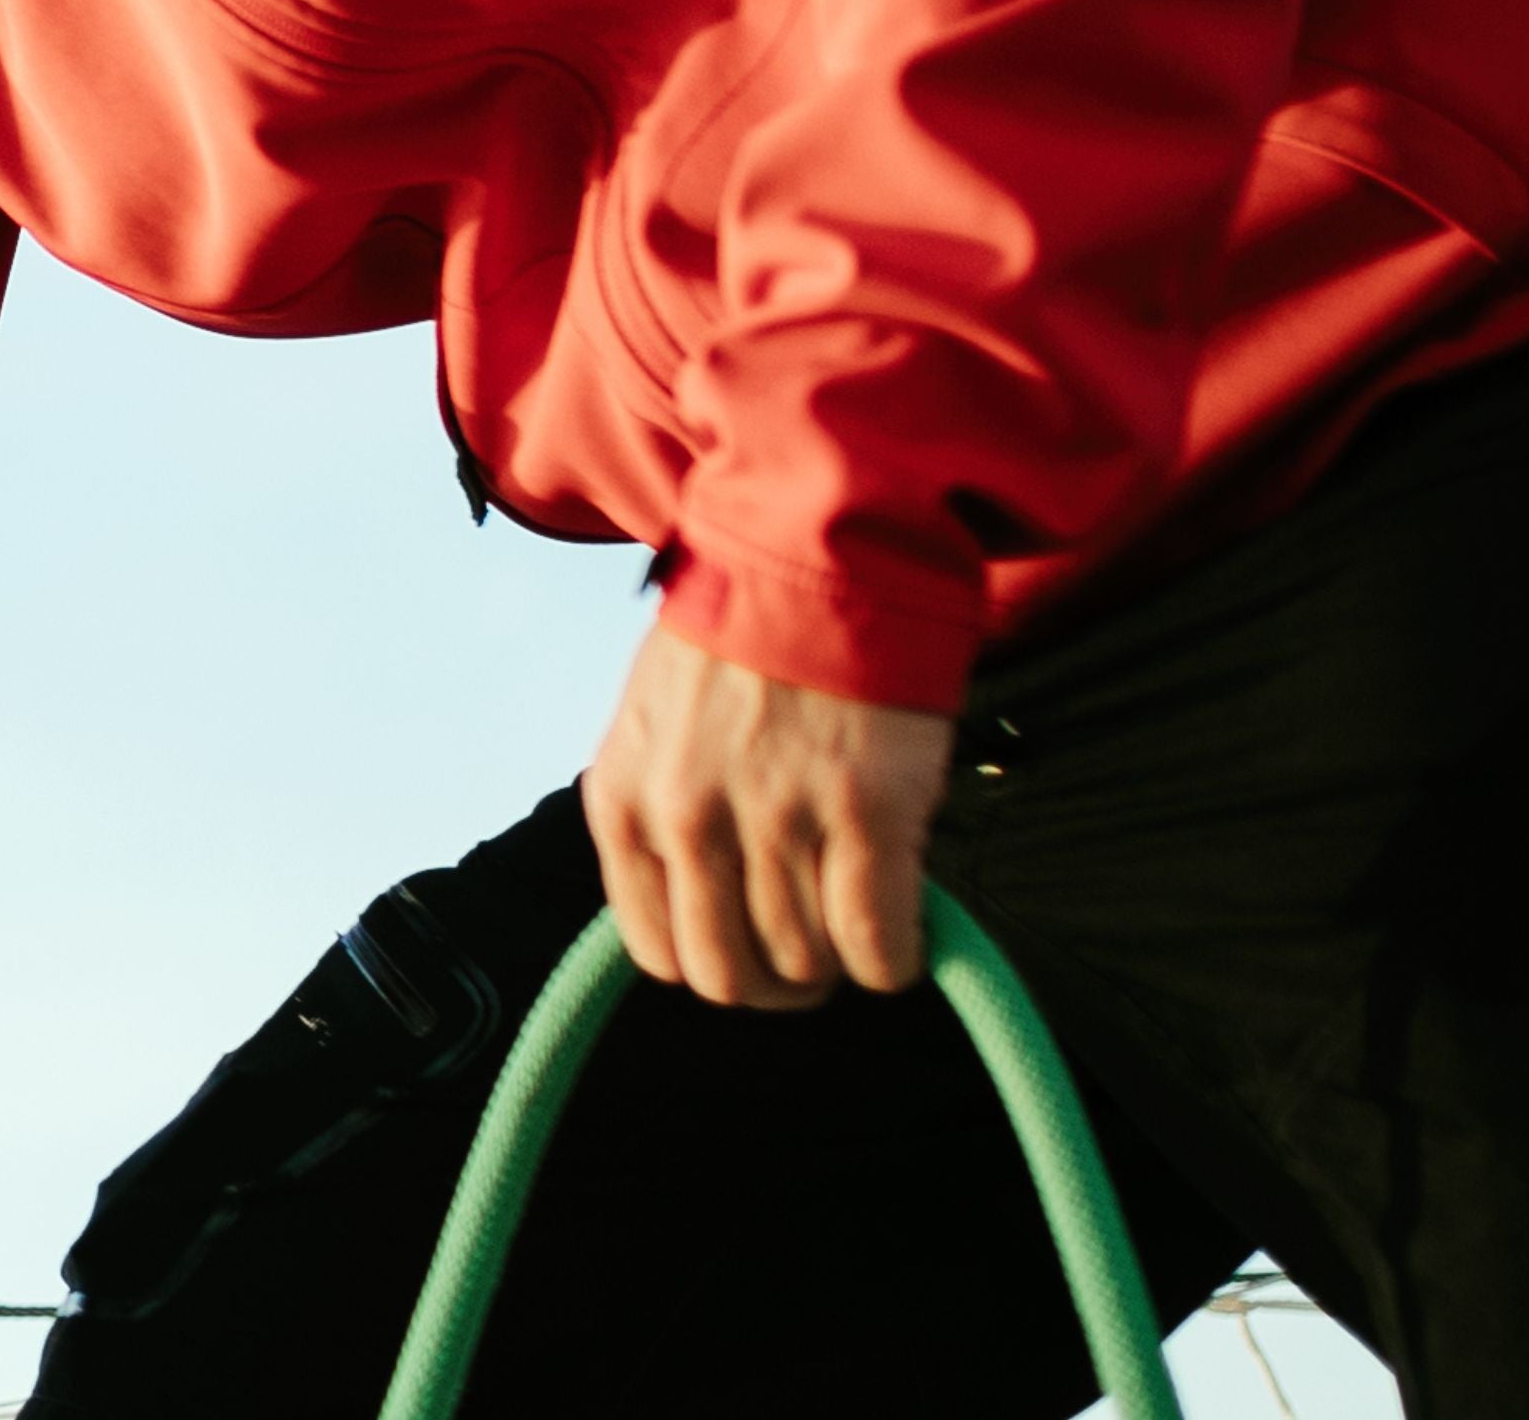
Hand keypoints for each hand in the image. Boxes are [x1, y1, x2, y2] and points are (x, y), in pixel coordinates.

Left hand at [581, 620, 954, 1006]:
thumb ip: (662, 816)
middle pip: (733, 978)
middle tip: (816, 941)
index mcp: (623, 795)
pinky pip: (876, 946)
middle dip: (781, 977)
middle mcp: (687, 815)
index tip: (756, 944)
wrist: (820, 549)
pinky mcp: (864, 811)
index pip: (657, 954)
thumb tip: (703, 916)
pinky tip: (904, 914)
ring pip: (808, 963)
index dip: (720, 960)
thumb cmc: (743, 633)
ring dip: (839, 952)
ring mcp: (775, 815)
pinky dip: (894, 955)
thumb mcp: (656, 720)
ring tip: (857, 892)